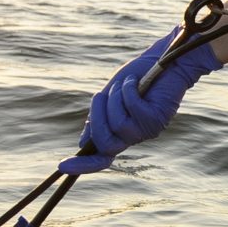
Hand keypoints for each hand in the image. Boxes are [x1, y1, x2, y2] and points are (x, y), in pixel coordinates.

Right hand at [58, 28, 220, 173]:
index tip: (62, 166)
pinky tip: (135, 82)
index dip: (84, 165)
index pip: (102, 158)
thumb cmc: (138, 77)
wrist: (164, 60)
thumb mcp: (110, 99)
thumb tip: (83, 144)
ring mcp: (147, 130)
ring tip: (125, 84)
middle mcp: (135, 136)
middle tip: (101, 95)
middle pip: (105, 144)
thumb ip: (98, 119)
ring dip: (115, 99)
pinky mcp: (157, 118)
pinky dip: (128, 91)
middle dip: (97, 117)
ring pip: (117, 124)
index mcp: (122, 134)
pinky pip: (132, 109)